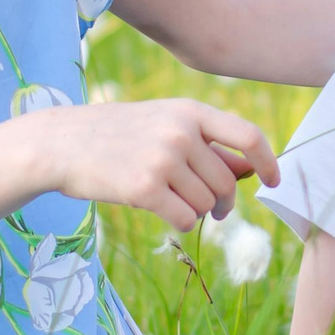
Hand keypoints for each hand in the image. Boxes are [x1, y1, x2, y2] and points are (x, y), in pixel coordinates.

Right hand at [28, 99, 279, 231]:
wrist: (60, 144)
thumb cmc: (117, 136)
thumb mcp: (164, 125)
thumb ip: (206, 145)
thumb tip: (250, 170)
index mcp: (190, 110)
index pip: (248, 135)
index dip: (268, 161)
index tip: (274, 181)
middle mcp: (180, 132)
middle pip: (226, 182)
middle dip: (224, 202)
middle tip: (213, 210)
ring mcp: (162, 159)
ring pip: (206, 204)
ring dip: (197, 212)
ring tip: (174, 202)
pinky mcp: (144, 188)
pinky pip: (185, 219)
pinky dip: (179, 223)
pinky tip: (161, 211)